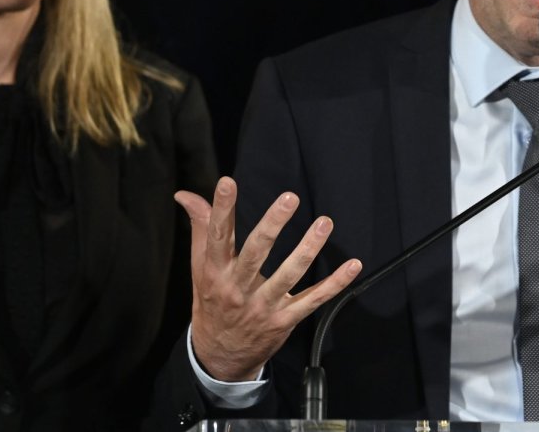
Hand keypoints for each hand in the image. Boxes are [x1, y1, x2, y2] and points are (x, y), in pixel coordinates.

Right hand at [174, 176, 361, 381]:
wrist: (219, 356)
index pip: (218, 236)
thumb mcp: (199, 268)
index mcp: (216, 272)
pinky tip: (352, 265)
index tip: (227, 182)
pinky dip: (335, 283)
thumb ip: (200, 228)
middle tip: (289, 198)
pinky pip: (313, 299)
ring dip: (309, 248)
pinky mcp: (285, 319)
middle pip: (256, 252)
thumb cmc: (212, 302)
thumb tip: (185, 194)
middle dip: (272, 224)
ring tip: (324, 222)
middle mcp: (239, 288)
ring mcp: (264, 305)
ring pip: (290, 274)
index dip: (221, 209)